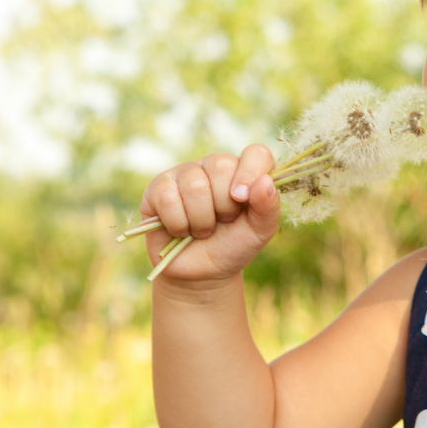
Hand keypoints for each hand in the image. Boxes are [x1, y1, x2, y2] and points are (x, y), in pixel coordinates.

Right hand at [139, 144, 280, 285]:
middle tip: (223, 222)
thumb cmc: (233, 246)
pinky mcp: (158, 188)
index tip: (244, 200)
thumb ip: (268, 207)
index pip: (256, 153)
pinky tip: (181, 231)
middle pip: (221, 165)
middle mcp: (214, 166)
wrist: (201, 273)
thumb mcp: (259, 231)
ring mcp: (184, 173)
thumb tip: (265, 182)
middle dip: (225, 205)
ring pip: (194, 185)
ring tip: (202, 230)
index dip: (252, 173)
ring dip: (201, 220)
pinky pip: (168, 197)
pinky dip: (178, 223)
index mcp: (244, 172)